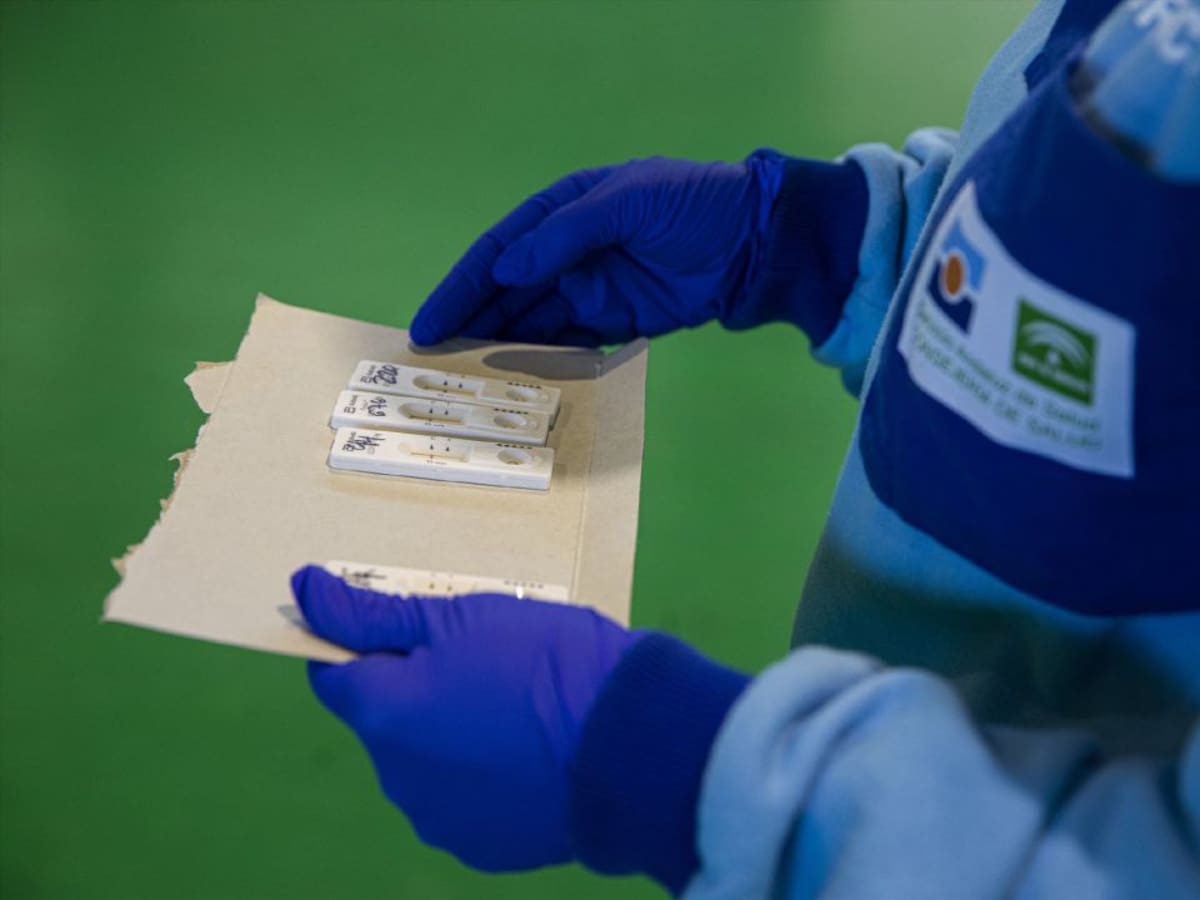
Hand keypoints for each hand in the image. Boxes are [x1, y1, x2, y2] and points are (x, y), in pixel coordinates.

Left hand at [291, 565, 640, 871]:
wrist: (634, 742)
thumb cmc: (548, 663)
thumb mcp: (461, 618)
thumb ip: (373, 613)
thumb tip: (302, 587)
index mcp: (385, 716)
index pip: (332, 675)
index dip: (363, 645)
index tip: (412, 630)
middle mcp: (398, 779)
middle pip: (384, 720)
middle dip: (416, 689)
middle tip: (483, 658)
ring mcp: (442, 820)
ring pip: (424, 762)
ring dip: (449, 734)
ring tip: (516, 706)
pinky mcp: (486, 847)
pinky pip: (465, 798)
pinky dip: (483, 774)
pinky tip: (530, 751)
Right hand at [409, 153, 786, 346]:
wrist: (755, 242)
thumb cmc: (692, 206)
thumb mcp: (628, 202)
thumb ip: (566, 234)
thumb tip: (506, 270)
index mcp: (563, 211)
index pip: (499, 251)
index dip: (460, 287)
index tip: (429, 324)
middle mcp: (567, 252)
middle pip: (506, 293)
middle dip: (469, 326)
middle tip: (432, 365)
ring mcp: (591, 290)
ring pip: (532, 324)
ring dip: (500, 349)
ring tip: (464, 382)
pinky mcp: (617, 322)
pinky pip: (569, 345)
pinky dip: (544, 362)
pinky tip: (518, 383)